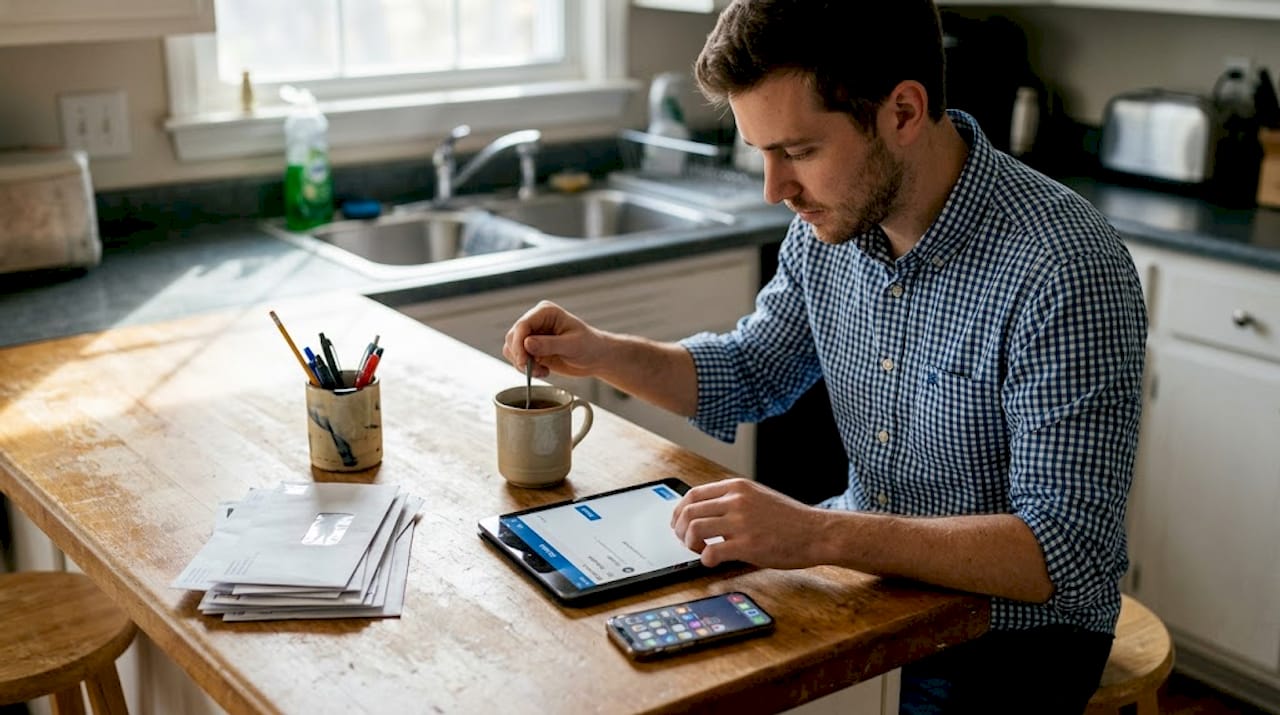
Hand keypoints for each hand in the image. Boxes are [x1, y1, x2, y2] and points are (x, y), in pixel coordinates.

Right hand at [502, 300, 607, 379]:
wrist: (596, 358)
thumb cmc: (590, 346)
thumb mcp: (572, 346)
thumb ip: (549, 345)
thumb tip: (526, 344)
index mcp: (546, 312)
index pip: (522, 325)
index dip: (519, 344)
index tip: (524, 362)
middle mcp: (536, 321)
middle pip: (513, 337)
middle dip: (521, 356)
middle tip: (536, 370)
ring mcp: (532, 335)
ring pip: (511, 349)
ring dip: (523, 364)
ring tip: (542, 371)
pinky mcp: (531, 349)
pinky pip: (517, 358)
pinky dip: (526, 369)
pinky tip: (543, 371)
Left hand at [671, 478, 824, 568]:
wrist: (817, 532)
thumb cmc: (790, 519)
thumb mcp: (759, 496)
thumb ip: (733, 500)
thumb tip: (706, 512)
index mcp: (737, 487)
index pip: (693, 494)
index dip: (679, 511)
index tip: (678, 523)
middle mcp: (736, 501)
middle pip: (688, 511)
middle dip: (679, 529)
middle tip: (685, 541)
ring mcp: (741, 522)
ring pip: (694, 529)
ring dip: (689, 544)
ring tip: (700, 550)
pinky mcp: (747, 545)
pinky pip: (711, 552)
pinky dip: (705, 559)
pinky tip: (713, 562)